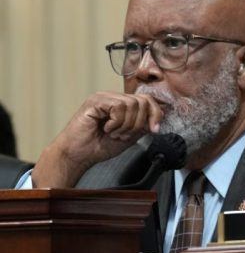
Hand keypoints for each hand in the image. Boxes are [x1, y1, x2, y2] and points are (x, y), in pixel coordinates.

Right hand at [32, 92, 163, 187]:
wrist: (78, 155)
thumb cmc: (99, 147)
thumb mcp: (129, 136)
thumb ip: (142, 126)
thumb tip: (157, 119)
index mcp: (122, 104)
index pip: (147, 100)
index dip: (155, 114)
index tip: (154, 130)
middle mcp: (113, 97)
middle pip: (142, 101)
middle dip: (138, 123)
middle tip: (124, 135)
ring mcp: (104, 97)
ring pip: (132, 104)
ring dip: (126, 124)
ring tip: (113, 133)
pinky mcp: (95, 101)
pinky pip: (118, 107)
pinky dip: (116, 122)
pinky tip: (106, 128)